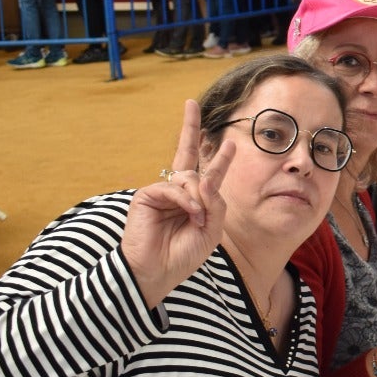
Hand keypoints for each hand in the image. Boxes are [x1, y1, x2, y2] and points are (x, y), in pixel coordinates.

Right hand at [123, 100, 237, 307]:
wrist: (158, 273)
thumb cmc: (184, 254)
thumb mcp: (212, 229)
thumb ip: (215, 202)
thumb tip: (203, 179)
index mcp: (195, 200)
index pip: (208, 173)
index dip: (219, 158)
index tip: (230, 141)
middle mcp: (178, 192)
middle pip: (187, 155)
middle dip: (189, 128)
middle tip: (190, 103)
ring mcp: (161, 192)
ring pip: (188, 178)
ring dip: (198, 197)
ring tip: (197, 219)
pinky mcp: (146, 196)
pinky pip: (173, 188)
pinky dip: (185, 200)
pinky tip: (189, 214)